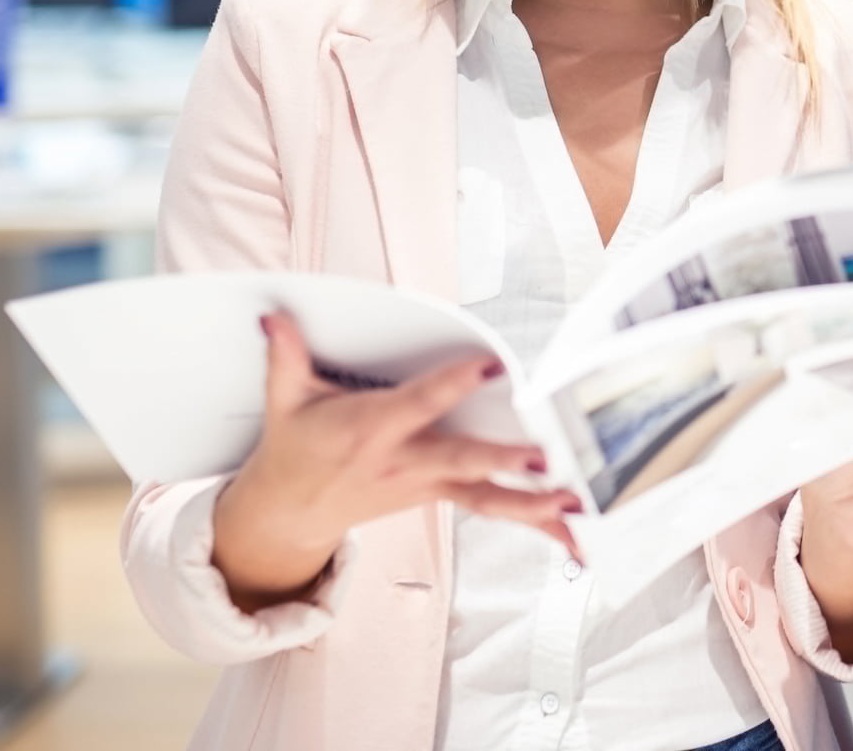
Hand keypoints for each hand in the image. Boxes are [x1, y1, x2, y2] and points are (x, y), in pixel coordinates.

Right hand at [211, 310, 577, 609]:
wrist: (288, 514)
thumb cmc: (296, 448)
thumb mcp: (284, 401)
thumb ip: (286, 355)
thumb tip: (275, 316)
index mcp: (372, 431)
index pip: (419, 404)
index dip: (453, 384)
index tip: (490, 366)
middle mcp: (405, 462)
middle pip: (461, 462)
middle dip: (503, 460)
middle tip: (545, 457)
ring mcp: (426, 485)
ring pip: (486, 498)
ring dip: (533, 504)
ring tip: (576, 504)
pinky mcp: (439, 496)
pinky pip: (491, 508)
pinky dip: (534, 523)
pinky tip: (574, 536)